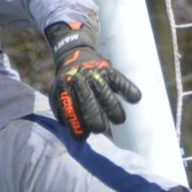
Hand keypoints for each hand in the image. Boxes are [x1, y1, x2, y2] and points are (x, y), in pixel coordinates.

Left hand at [44, 20, 140, 139]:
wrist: (73, 55)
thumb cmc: (67, 84)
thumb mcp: (57, 96)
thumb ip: (63, 114)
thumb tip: (76, 133)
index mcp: (64, 90)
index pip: (70, 112)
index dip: (77, 127)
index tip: (83, 136)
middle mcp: (79, 82)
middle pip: (90, 104)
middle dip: (96, 121)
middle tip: (100, 129)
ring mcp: (95, 75)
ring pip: (107, 95)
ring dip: (114, 111)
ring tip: (118, 120)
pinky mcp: (108, 70)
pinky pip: (121, 81)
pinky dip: (129, 90)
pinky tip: (134, 100)